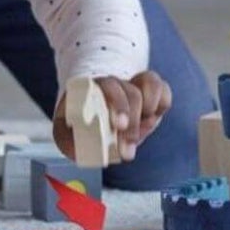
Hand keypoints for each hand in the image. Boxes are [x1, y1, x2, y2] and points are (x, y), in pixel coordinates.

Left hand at [53, 71, 171, 163]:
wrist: (91, 123)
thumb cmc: (78, 130)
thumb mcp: (66, 134)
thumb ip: (66, 139)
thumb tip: (76, 146)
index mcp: (93, 89)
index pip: (109, 86)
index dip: (118, 104)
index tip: (120, 126)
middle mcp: (115, 84)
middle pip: (131, 92)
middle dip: (134, 120)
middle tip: (129, 146)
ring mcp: (134, 86)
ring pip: (151, 83)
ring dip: (150, 109)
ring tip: (142, 130)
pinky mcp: (151, 94)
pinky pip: (164, 91)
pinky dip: (162, 105)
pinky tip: (151, 120)